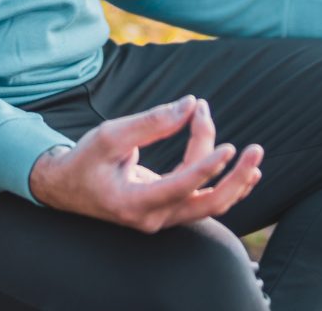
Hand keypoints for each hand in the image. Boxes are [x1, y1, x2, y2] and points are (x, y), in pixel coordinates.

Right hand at [28, 95, 263, 232]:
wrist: (66, 188)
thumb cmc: (86, 159)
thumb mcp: (111, 134)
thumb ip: (152, 122)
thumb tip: (190, 104)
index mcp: (135, 203)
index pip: (181, 187)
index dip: (207, 167)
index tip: (229, 147)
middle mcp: (154, 218)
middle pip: (207, 205)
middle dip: (235, 178)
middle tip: (255, 149)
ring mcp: (163, 217)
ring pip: (209, 203)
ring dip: (234, 179)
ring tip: (254, 153)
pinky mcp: (168, 209)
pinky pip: (203, 200)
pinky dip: (224, 184)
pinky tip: (244, 170)